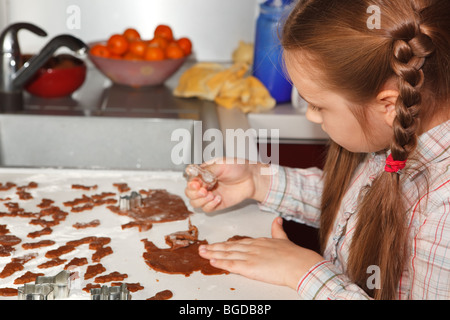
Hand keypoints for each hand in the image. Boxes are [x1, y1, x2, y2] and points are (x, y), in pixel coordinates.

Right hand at [185, 158, 269, 212]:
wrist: (252, 178)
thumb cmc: (238, 167)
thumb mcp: (221, 165)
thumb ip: (208, 171)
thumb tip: (196, 178)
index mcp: (203, 173)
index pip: (189, 180)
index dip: (190, 184)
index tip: (196, 184)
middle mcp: (204, 184)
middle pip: (189, 193)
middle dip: (194, 193)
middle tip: (203, 191)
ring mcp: (210, 194)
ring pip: (195, 203)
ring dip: (201, 200)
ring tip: (211, 195)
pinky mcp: (217, 203)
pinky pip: (207, 209)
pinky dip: (210, 205)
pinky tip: (218, 199)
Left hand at [198, 217, 324, 289]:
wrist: (299, 263)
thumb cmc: (294, 255)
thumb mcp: (284, 238)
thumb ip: (278, 229)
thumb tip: (278, 219)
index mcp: (260, 241)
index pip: (239, 243)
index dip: (226, 244)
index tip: (217, 244)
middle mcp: (252, 247)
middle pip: (229, 247)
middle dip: (215, 247)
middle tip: (202, 247)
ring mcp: (250, 256)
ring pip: (227, 254)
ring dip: (213, 253)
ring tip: (202, 253)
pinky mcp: (249, 267)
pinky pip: (232, 265)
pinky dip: (221, 262)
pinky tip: (212, 260)